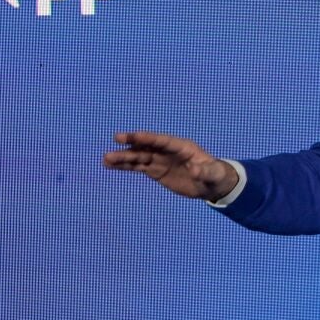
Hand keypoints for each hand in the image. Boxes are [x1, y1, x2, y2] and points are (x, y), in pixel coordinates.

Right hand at [102, 131, 238, 201]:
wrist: (211, 184)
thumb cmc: (215, 175)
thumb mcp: (213, 174)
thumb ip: (205, 171)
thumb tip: (195, 170)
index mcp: (183, 147)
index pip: (163, 140)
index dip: (149, 137)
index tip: (134, 136)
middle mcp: (168, 151)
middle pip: (148, 146)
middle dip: (132, 144)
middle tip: (116, 140)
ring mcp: (160, 160)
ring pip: (139, 157)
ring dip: (123, 157)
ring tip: (105, 159)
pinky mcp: (155, 170)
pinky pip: (138, 167)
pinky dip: (124, 166)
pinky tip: (110, 165)